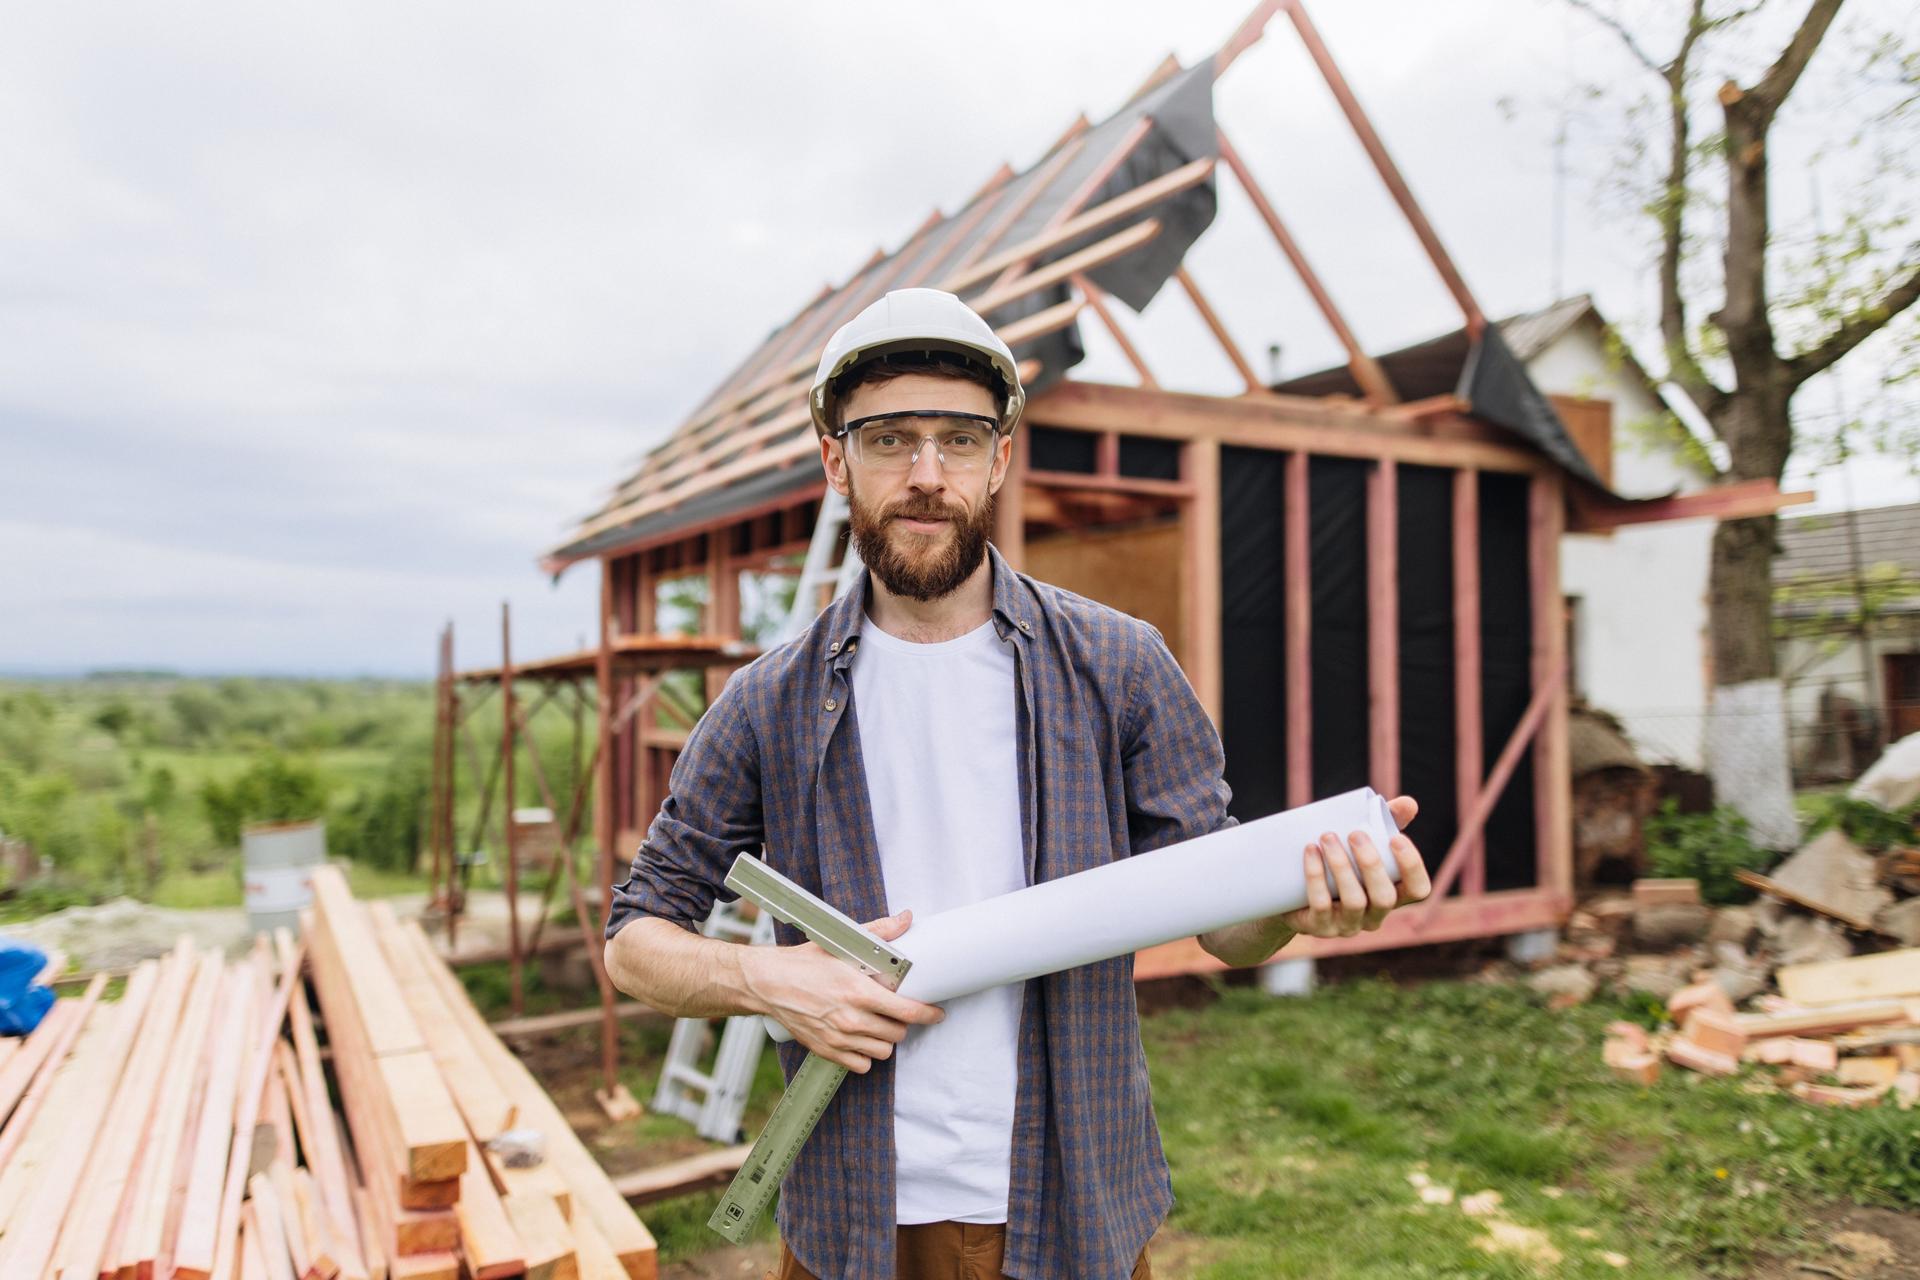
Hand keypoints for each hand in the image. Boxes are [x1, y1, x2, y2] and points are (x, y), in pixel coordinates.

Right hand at [740, 909, 945, 1073]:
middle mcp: (851, 1018)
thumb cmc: (804, 963)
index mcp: (859, 991)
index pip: (907, 1011)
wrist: (768, 983)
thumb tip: (906, 919)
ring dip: (885, 1040)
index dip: (928, 1014)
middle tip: (894, 1011)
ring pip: (882, 1051)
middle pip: (898, 1033)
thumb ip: (879, 932)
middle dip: (901, 1023)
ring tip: (877, 1024)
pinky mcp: (827, 1051)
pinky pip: (861, 1065)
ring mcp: (839, 1038)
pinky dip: (865, 1055)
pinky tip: (860, 1039)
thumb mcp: (842, 942)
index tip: (936, 1013)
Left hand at [1278, 795, 1432, 938]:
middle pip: (1385, 898)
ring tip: (1327, 837)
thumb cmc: (1339, 860)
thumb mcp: (1363, 841)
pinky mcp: (1320, 926)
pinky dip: (1316, 877)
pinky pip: (1321, 904)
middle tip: (1355, 833)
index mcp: (1393, 894)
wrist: (1292, 890)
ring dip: (1341, 866)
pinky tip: (1310, 851)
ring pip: (1354, 901)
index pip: (1418, 889)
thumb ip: (1387, 821)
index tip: (1396, 838)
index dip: (1412, 866)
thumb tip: (1409, 803)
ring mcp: (1348, 925)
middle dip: (1371, 864)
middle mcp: (1375, 915)